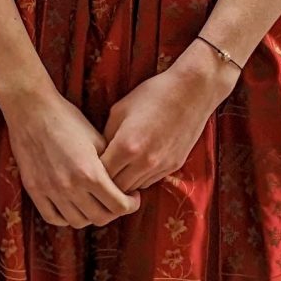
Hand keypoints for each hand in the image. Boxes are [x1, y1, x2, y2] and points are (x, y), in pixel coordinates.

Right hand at [0, 69, 137, 228]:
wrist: (31, 110)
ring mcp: (50, 191)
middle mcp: (71, 187)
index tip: (132, 196)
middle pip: (100, 218)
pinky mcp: (34, 190)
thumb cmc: (67, 119)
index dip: (131, 204)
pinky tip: (72, 205)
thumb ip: (111, 166)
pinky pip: (53, 217)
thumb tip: (124, 184)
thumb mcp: (97, 140)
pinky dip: (66, 217)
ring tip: (93, 202)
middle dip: (114, 212)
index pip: (120, 206)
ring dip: (90, 215)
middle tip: (115, 200)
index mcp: (91, 173)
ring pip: (77, 222)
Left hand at [98, 43, 236, 193]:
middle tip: (100, 173)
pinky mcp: (174, 166)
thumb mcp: (120, 110)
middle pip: (117, 188)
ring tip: (117, 170)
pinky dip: (140, 178)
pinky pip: (150, 181)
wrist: (192, 92)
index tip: (88, 167)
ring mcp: (161, 166)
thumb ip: (107, 135)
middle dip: (107, 183)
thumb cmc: (152, 95)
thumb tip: (98, 154)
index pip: (102, 175)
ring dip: (124, 182)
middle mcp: (144, 162)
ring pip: (134, 188)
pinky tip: (136, 165)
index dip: (93, 173)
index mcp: (127, 146)